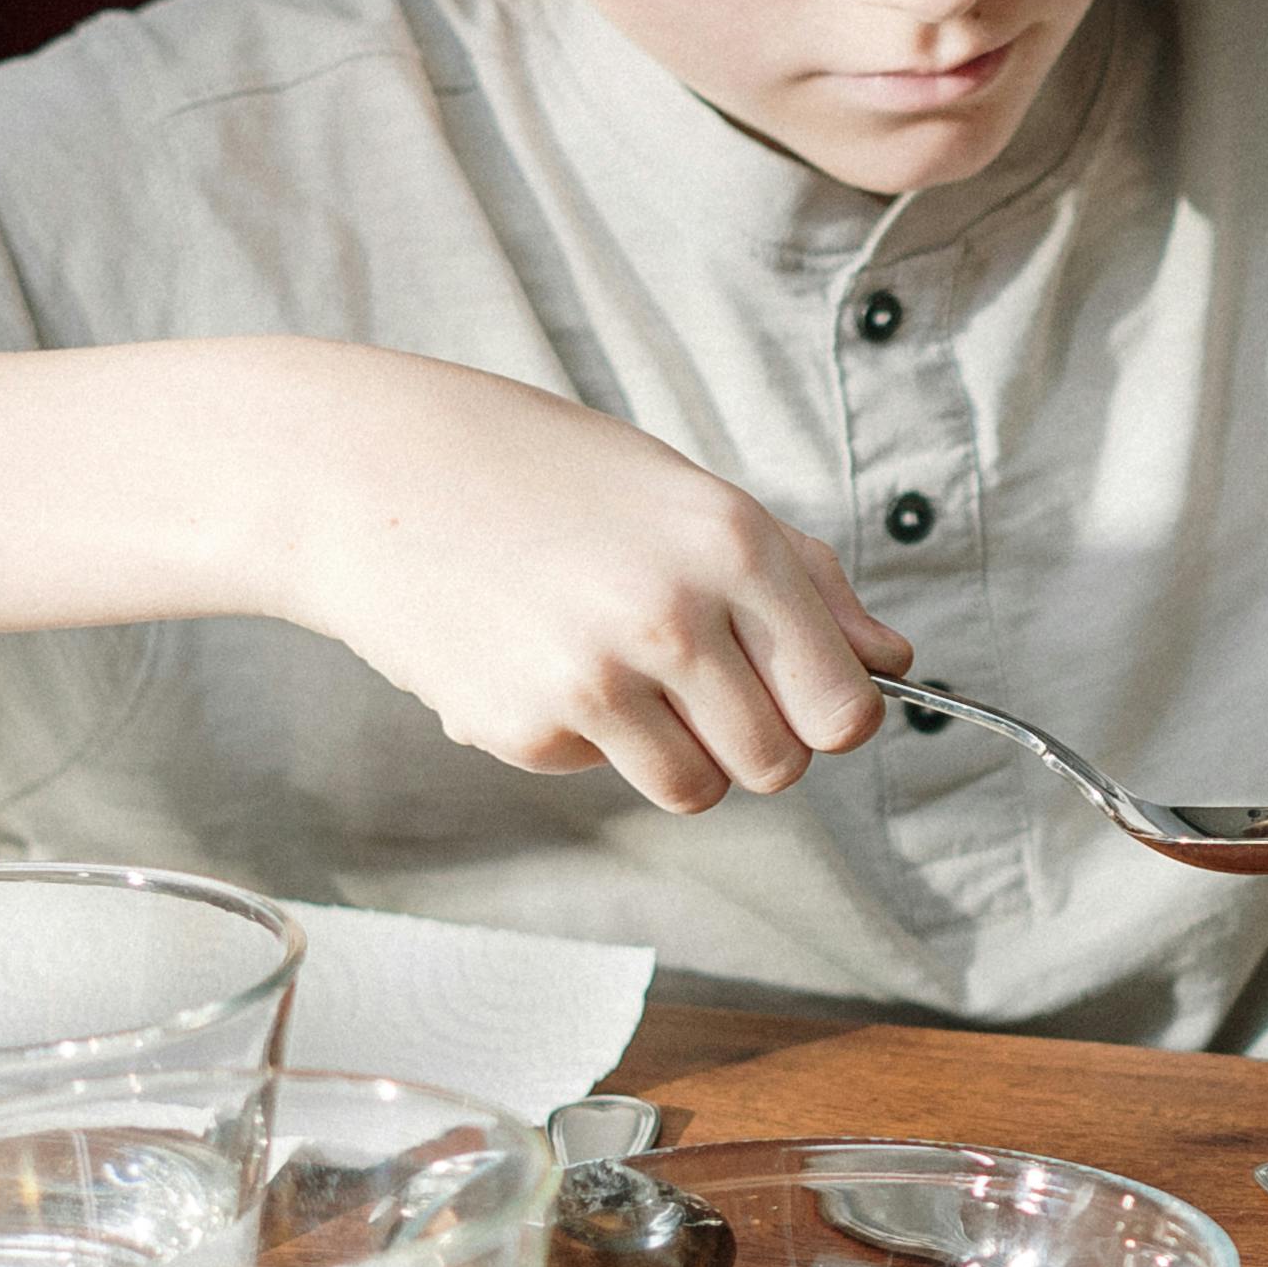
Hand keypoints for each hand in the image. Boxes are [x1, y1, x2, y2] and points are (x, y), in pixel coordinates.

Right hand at [255, 345, 908, 810]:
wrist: (371, 476)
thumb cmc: (546, 477)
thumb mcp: (688, 498)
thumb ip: (804, 583)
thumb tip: (895, 661)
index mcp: (736, 546)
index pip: (845, 708)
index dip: (830, 717)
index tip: (801, 699)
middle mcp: (677, 617)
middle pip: (779, 766)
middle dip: (754, 744)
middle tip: (701, 687)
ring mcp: (599, 680)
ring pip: (698, 790)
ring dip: (674, 753)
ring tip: (618, 671)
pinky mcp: (527, 728)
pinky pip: (600, 771)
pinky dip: (579, 737)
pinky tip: (534, 656)